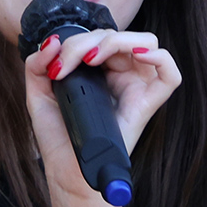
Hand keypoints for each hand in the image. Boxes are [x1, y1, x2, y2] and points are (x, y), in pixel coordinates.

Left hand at [21, 29, 180, 205]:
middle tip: (68, 63)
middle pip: (118, 36)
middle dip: (88, 41)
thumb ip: (37, 64)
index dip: (76, 40)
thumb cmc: (58, 135)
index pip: (99, 36)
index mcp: (101, 69)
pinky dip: (160, 57)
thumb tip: (52, 41)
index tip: (54, 65)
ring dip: (116, 41)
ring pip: (146, 43)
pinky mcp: (149, 104)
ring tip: (92, 59)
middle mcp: (122, 74)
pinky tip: (138, 55)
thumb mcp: (38, 94)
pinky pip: (170, 74)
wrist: (66, 170)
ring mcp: (137, 87)